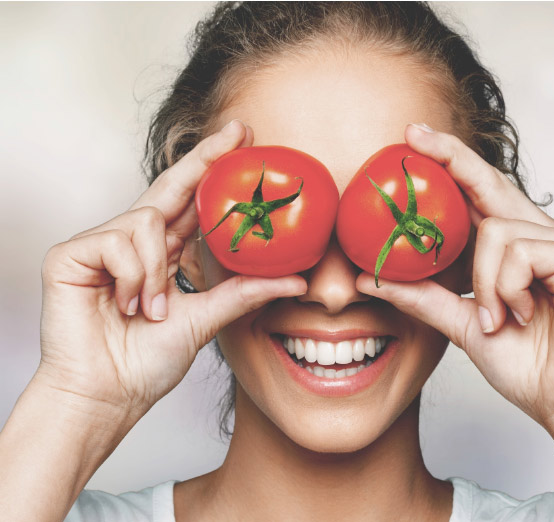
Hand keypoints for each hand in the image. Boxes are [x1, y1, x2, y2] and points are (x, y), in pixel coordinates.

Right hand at [38, 120, 305, 419]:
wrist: (106, 395)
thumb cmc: (146, 362)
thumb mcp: (206, 320)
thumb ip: (244, 294)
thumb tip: (296, 280)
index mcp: (161, 254)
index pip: (189, 202)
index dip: (212, 170)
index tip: (242, 141)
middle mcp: (132, 242)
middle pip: (170, 186)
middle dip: (203, 158)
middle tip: (237, 132)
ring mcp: (100, 245)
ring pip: (147, 221)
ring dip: (155, 271)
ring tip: (150, 310)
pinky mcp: (70, 254)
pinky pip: (117, 242)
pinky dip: (131, 277)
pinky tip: (123, 304)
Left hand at [358, 123, 553, 427]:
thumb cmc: (520, 360)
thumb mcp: (459, 321)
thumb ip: (419, 296)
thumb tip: (366, 279)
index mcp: (511, 244)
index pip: (476, 192)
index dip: (447, 161)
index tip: (412, 138)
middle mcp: (537, 233)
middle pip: (488, 181)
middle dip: (449, 156)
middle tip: (412, 135)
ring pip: (495, 229)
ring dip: (483, 281)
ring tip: (496, 316)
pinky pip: (518, 251)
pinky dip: (504, 287)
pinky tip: (517, 314)